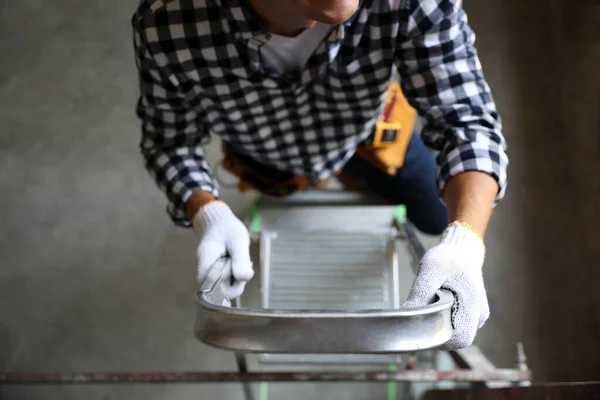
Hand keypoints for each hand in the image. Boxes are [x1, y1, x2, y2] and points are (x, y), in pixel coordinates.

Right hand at [193, 201, 253, 298]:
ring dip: (238, 278)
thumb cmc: (227, 229)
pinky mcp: (215, 276)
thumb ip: (240, 259)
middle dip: (238, 281)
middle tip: (246, 263)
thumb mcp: (238, 240)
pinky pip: (226, 283)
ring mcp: (209, 276)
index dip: (231, 287)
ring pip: (225, 289)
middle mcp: (204, 274)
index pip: (214, 291)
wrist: (218, 223)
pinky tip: (239, 263)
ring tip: (242, 260)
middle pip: (221, 292)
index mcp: (205, 264)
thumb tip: (243, 278)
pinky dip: (235, 275)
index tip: (240, 271)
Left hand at [403, 222, 487, 348]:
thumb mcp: (431, 269)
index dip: (441, 338)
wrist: (461, 251)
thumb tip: (406, 313)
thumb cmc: (448, 258)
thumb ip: (421, 292)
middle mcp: (478, 314)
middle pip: (457, 339)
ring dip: (439, 324)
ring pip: (455, 332)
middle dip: (437, 331)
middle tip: (424, 312)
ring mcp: (476, 315)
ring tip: (432, 303)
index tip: (425, 325)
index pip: (461, 338)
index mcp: (473, 304)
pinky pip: (455, 325)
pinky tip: (437, 303)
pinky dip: (443, 319)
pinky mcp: (470, 314)